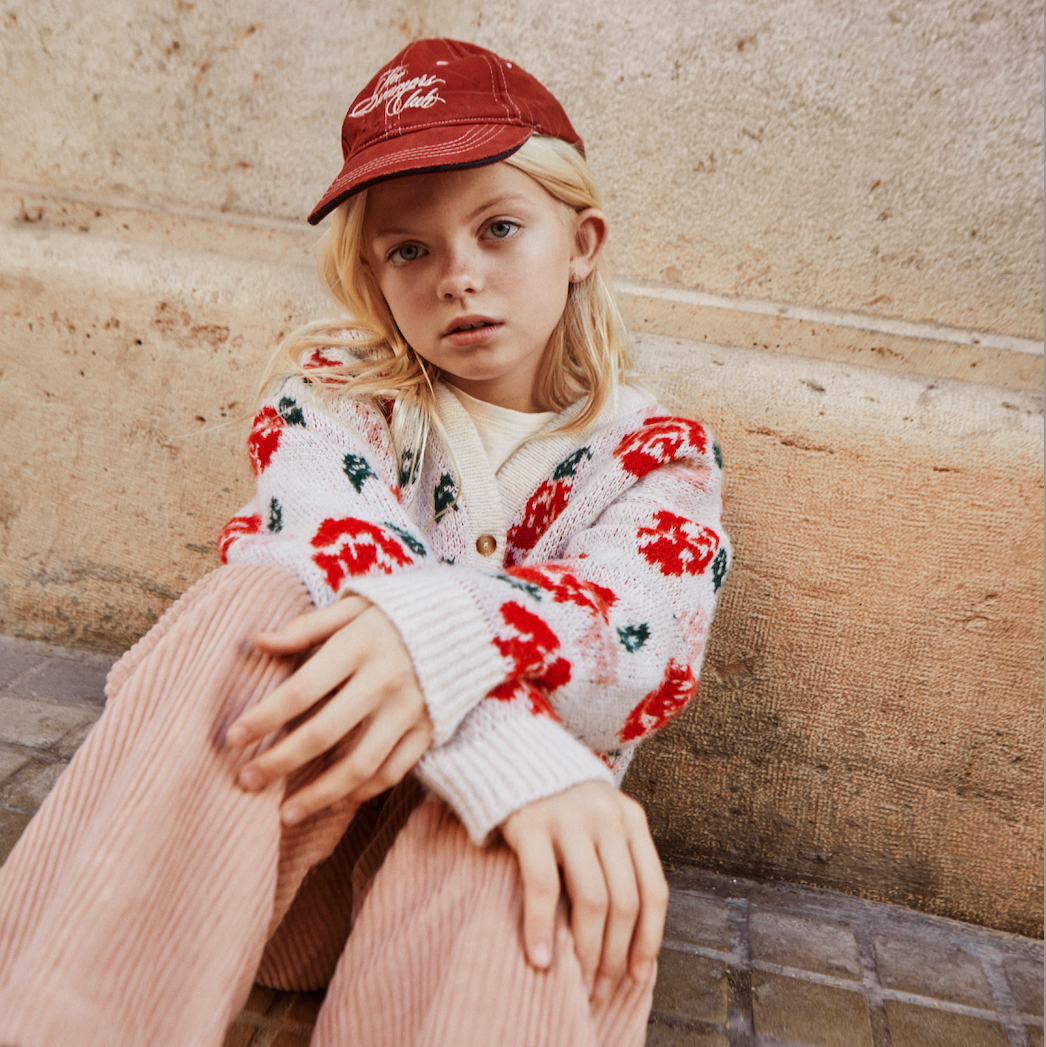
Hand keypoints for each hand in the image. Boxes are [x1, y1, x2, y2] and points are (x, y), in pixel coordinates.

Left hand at [225, 596, 433, 824]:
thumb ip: (306, 627)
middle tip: (246, 781)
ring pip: (359, 765)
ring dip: (319, 795)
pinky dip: (361, 792)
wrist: (465, 622)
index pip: (301, 690)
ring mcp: (410, 709)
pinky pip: (392, 772)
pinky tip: (333, 801)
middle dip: (279, 762)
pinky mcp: (429, 730)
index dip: (264, 718)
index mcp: (360, 645)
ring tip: (285, 813)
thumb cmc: (395, 615)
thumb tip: (257, 642)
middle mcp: (385, 680)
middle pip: (323, 734)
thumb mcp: (353, 607)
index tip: (232, 739)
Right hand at [500, 781, 667, 1004]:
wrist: (511, 751)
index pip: (654, 890)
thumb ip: (616, 859)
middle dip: (616, 955)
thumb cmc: (559, 799)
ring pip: (592, 899)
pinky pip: (543, 886)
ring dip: (588, 951)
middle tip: (601, 989)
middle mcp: (607, 817)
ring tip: (578, 983)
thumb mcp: (600, 818)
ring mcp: (569, 818)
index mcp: (631, 819)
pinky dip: (542, 929)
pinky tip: (541, 960)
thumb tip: (628, 938)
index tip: (637, 977)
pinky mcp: (530, 823)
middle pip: (625, 902)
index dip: (649, 940)